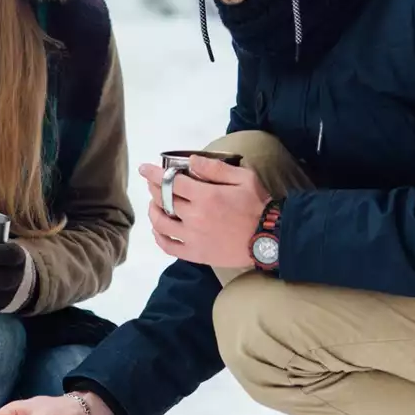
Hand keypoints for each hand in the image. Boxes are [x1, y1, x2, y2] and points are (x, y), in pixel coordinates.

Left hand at [140, 156, 269, 268]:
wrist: (270, 237)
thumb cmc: (258, 204)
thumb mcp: (243, 178)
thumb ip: (215, 168)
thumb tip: (190, 161)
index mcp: (206, 196)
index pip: (171, 182)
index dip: (154, 174)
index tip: (144, 168)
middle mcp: (194, 217)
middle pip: (163, 200)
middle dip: (154, 188)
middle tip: (153, 183)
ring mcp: (193, 237)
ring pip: (160, 223)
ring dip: (153, 211)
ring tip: (154, 204)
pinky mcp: (195, 254)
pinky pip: (168, 246)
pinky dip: (159, 237)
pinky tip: (158, 229)